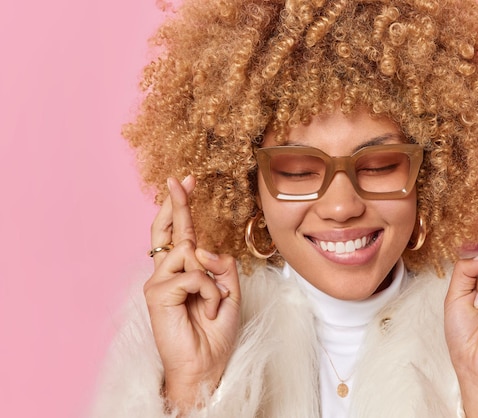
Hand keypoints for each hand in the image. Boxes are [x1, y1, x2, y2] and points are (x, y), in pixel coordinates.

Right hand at [144, 176, 240, 410]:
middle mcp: (166, 273)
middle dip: (176, 203)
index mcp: (183, 271)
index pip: (179, 233)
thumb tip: (203, 247)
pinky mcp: (156, 293)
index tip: (185, 181)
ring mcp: (158, 282)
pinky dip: (210, 292)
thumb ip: (222, 265)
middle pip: (167, 230)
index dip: (181, 207)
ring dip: (213, 279)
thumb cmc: (215, 332)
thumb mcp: (230, 292)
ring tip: (212, 305)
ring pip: (189, 251)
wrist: (206, 365)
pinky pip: (193, 274)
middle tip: (181, 179)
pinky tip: (207, 310)